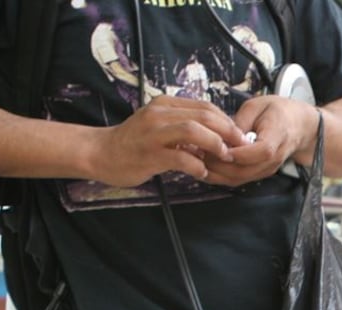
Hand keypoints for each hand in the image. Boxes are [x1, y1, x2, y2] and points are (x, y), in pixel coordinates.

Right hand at [88, 95, 244, 186]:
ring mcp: (153, 134)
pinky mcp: (149, 154)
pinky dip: (197, 166)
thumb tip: (218, 134)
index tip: (239, 136)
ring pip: (194, 131)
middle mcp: (160, 114)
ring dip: (215, 145)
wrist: (101, 153)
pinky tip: (202, 173)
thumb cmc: (135, 142)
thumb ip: (185, 126)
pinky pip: (181, 158)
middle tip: (240, 147)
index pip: (206, 107)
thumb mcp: (160, 125)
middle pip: (205, 116)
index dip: (227, 121)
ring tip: (223, 157)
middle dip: (228, 132)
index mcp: (166, 105)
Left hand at [203, 95, 319, 187]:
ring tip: (198, 159)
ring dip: (216, 173)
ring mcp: (267, 169)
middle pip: (245, 171)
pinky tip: (206, 166)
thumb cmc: (278, 112)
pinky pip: (239, 180)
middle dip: (219, 165)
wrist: (299, 127)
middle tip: (198, 152)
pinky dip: (221, 176)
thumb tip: (222, 135)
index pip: (259, 151)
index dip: (237, 152)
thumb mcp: (258, 105)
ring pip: (239, 179)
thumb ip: (240, 121)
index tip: (216, 145)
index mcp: (277, 137)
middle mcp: (274, 158)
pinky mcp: (260, 174)